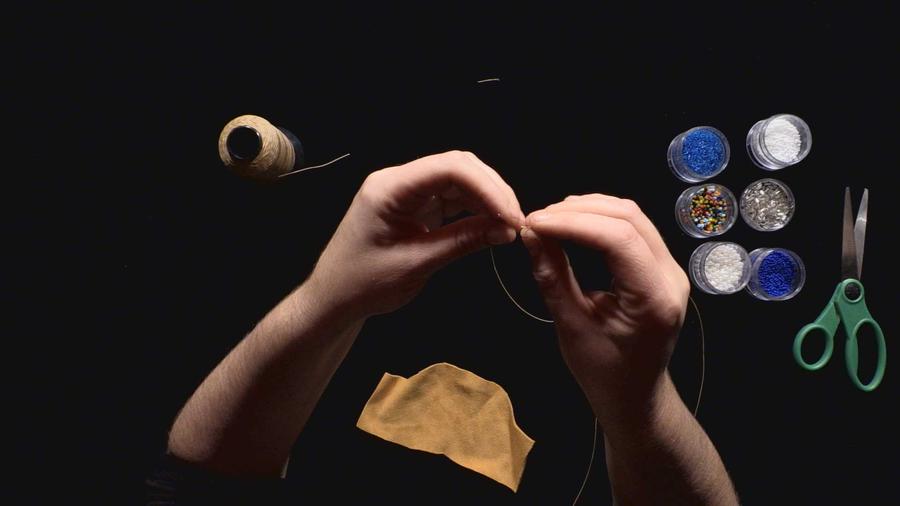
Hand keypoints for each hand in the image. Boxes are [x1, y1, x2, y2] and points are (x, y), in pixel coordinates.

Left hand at [309, 151, 522, 319]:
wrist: (335, 298)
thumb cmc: (362, 283)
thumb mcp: (416, 265)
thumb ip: (461, 242)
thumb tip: (505, 229)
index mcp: (389, 188)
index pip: (448, 169)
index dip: (487, 188)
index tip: (511, 215)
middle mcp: (398, 182)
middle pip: (457, 168)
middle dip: (492, 190)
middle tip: (517, 221)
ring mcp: (407, 192)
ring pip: (458, 181)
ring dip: (487, 199)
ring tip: (509, 226)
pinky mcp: (414, 206)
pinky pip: (451, 197)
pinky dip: (475, 209)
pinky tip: (491, 225)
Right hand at [522, 194, 689, 425]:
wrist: (636, 396)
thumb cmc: (604, 373)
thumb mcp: (571, 326)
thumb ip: (552, 277)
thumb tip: (530, 235)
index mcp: (654, 298)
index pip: (617, 238)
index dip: (572, 223)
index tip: (534, 223)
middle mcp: (671, 277)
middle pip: (628, 217)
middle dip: (578, 211)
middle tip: (537, 219)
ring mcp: (671, 269)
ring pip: (632, 216)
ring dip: (589, 209)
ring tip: (550, 219)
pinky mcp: (661, 267)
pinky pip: (633, 229)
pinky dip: (600, 220)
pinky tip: (572, 224)